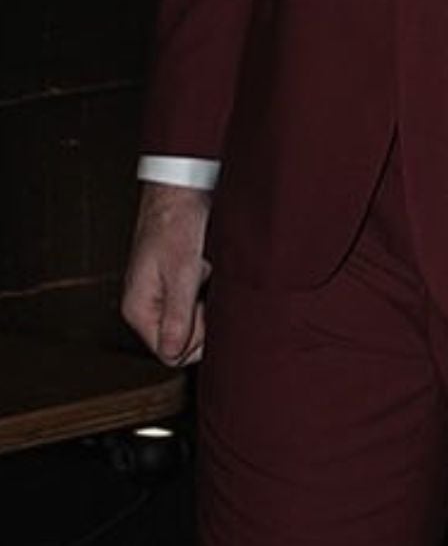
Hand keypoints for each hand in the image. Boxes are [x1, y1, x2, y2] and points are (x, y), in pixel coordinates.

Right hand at [123, 181, 212, 365]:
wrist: (179, 189)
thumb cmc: (177, 224)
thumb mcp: (182, 272)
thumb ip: (177, 316)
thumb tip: (172, 356)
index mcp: (139, 310)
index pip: (170, 355)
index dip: (197, 341)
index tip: (208, 311)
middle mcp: (147, 308)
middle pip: (184, 343)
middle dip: (205, 324)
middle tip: (209, 288)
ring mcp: (160, 297)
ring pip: (193, 324)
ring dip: (208, 307)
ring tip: (208, 276)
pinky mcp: (175, 285)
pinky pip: (196, 306)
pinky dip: (209, 294)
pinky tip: (210, 273)